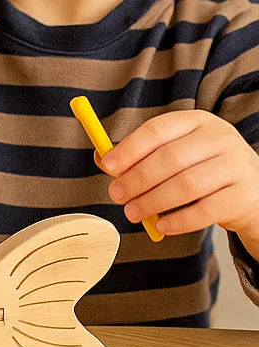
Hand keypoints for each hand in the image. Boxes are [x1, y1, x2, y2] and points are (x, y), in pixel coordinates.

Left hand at [101, 111, 258, 249]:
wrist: (253, 192)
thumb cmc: (203, 170)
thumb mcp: (177, 154)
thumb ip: (141, 155)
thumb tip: (102, 158)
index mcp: (197, 121)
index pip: (157, 130)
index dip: (129, 148)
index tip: (108, 167)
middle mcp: (220, 138)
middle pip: (170, 158)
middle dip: (137, 179)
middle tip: (116, 195)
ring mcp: (236, 166)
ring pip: (186, 185)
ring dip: (152, 201)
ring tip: (132, 213)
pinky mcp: (244, 196)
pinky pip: (205, 210)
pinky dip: (178, 220)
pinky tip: (161, 225)